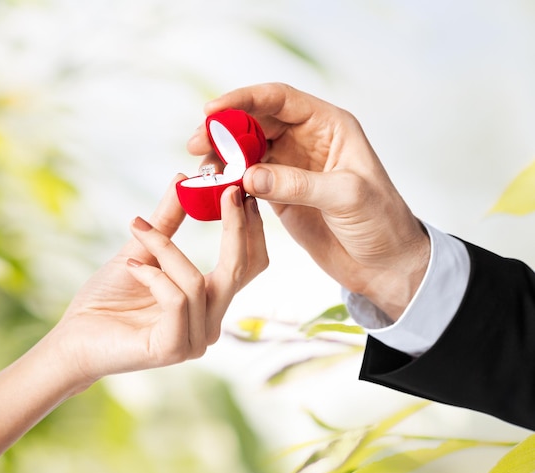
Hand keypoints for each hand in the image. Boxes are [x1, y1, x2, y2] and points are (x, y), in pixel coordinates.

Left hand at [46, 174, 267, 387]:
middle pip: (239, 271)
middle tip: (227, 191)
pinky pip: (176, 300)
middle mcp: (210, 323)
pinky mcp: (173, 349)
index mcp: (210, 302)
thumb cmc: (107, 297)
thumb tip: (183, 179)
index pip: (248, 265)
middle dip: (236, 228)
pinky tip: (130, 267)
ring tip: (138, 232)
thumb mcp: (143, 249)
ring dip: (166, 250)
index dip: (251, 229)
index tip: (240, 189)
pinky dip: (153, 276)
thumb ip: (168, 220)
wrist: (73, 338)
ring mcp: (195, 340)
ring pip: (197, 282)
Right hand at [188, 83, 428, 319]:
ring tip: (201, 170)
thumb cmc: (381, 223)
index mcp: (329, 126)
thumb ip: (298, 184)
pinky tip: (213, 188)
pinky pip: (247, 180)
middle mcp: (307, 140)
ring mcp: (291, 167)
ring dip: (222, 157)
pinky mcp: (281, 194)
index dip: (244, 100)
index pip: (279, 100)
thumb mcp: (346, 197)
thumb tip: (248, 176)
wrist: (384, 264)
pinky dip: (228, 182)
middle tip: (196, 144)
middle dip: (223, 129)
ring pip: (247, 151)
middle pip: (256, 122)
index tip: (212, 110)